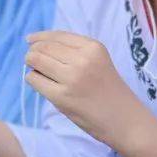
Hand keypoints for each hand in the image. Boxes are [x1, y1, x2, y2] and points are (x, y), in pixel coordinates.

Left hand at [24, 31, 152, 152]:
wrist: (126, 121)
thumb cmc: (109, 92)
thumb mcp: (98, 62)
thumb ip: (74, 52)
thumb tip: (36, 44)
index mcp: (93, 47)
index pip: (57, 36)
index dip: (39, 37)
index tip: (30, 40)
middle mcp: (83, 59)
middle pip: (43, 47)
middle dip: (33, 52)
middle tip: (32, 61)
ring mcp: (72, 78)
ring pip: (35, 60)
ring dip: (31, 65)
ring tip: (38, 72)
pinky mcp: (62, 97)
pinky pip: (34, 79)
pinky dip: (33, 79)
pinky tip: (42, 84)